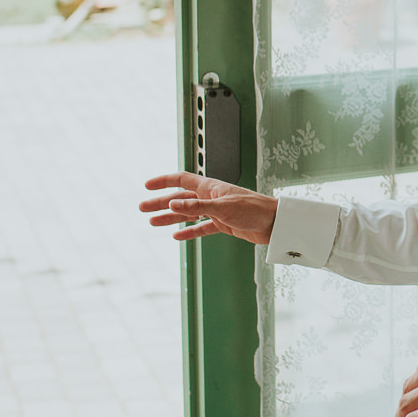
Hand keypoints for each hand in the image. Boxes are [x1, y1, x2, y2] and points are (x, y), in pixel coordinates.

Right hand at [139, 172, 279, 244]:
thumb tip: (172, 202)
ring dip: (170, 217)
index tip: (146, 185)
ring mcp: (217, 211)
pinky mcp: (224, 225)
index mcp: (210, 187)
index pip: (181, 180)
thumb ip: (197, 206)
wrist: (275, 224)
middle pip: (180, 198)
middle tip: (142, 208)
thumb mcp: (223, 208)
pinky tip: (177, 236)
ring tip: (152, 223)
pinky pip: (202, 228)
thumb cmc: (253, 209)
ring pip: (188, 213)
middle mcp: (211, 197)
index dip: (163, 182)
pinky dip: (189, 232)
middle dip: (160, 202)